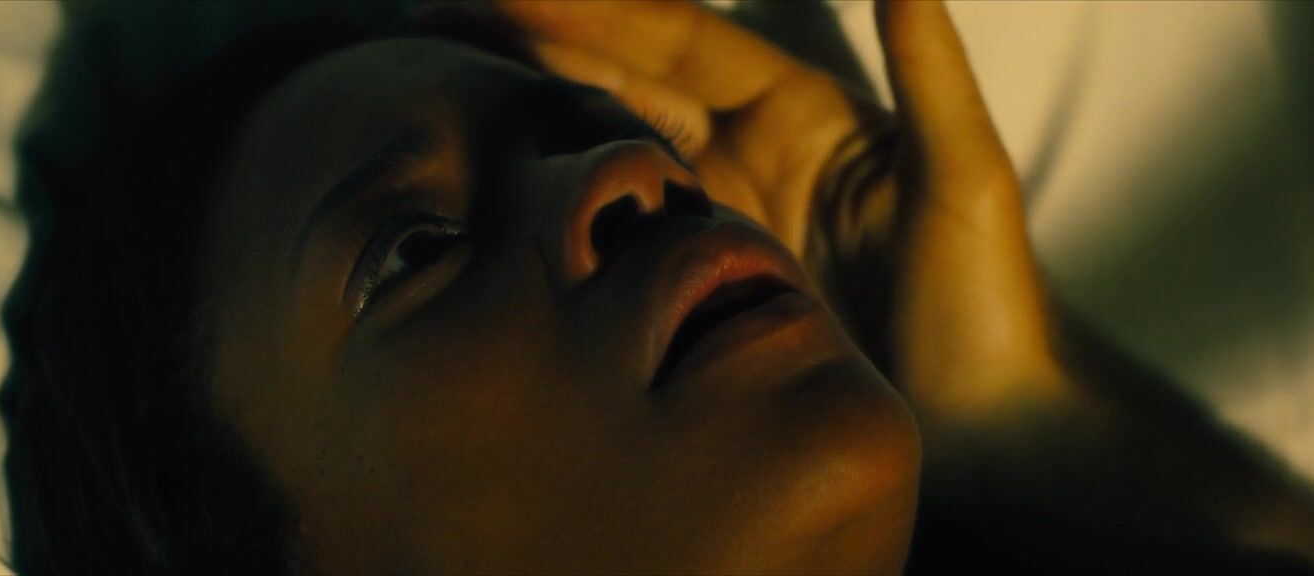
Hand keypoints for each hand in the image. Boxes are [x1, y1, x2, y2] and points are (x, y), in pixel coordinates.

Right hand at [498, 0, 1073, 428]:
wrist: (982, 421)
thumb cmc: (986, 301)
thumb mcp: (966, 180)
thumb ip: (930, 73)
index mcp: (797, 107)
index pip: (680, 41)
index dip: (599, 10)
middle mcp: (746, 148)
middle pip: (627, 77)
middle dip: (541, 40)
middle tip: (447, 14)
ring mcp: (715, 213)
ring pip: (610, 143)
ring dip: (535, 104)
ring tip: (449, 72)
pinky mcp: (700, 278)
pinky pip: (621, 227)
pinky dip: (562, 197)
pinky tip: (501, 179)